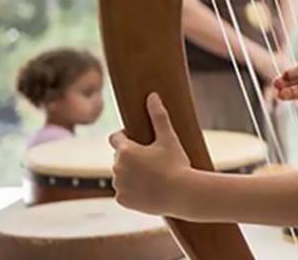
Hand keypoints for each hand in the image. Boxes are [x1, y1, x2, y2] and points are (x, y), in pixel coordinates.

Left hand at [109, 93, 191, 215]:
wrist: (182, 194)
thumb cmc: (176, 164)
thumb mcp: (169, 138)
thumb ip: (158, 116)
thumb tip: (152, 95)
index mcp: (125, 151)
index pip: (115, 138)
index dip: (126, 136)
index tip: (140, 140)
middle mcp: (116, 168)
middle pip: (120, 157)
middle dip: (131, 156)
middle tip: (153, 159)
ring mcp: (118, 186)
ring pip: (122, 175)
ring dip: (131, 173)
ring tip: (152, 175)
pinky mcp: (122, 200)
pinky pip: (124, 192)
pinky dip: (133, 190)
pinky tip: (149, 189)